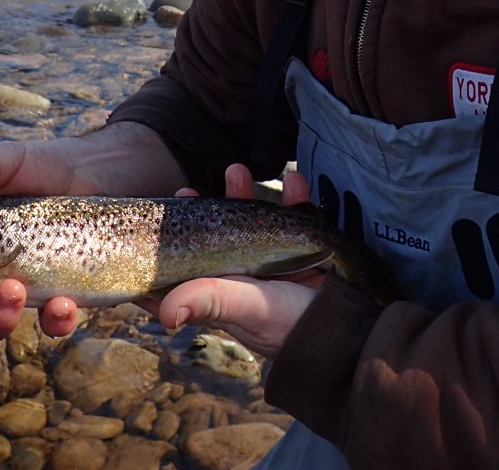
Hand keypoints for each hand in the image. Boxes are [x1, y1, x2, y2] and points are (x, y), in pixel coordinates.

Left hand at [146, 163, 323, 358]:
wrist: (346, 328)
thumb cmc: (290, 326)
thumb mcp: (245, 310)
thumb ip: (209, 302)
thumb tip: (164, 314)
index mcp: (222, 292)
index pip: (185, 272)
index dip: (165, 250)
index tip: (152, 224)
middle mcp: (244, 276)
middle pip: (216, 238)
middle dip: (205, 210)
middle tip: (191, 189)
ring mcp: (275, 262)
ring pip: (253, 222)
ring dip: (246, 194)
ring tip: (238, 170)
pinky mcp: (305, 251)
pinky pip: (297, 217)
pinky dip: (297, 198)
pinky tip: (296, 182)